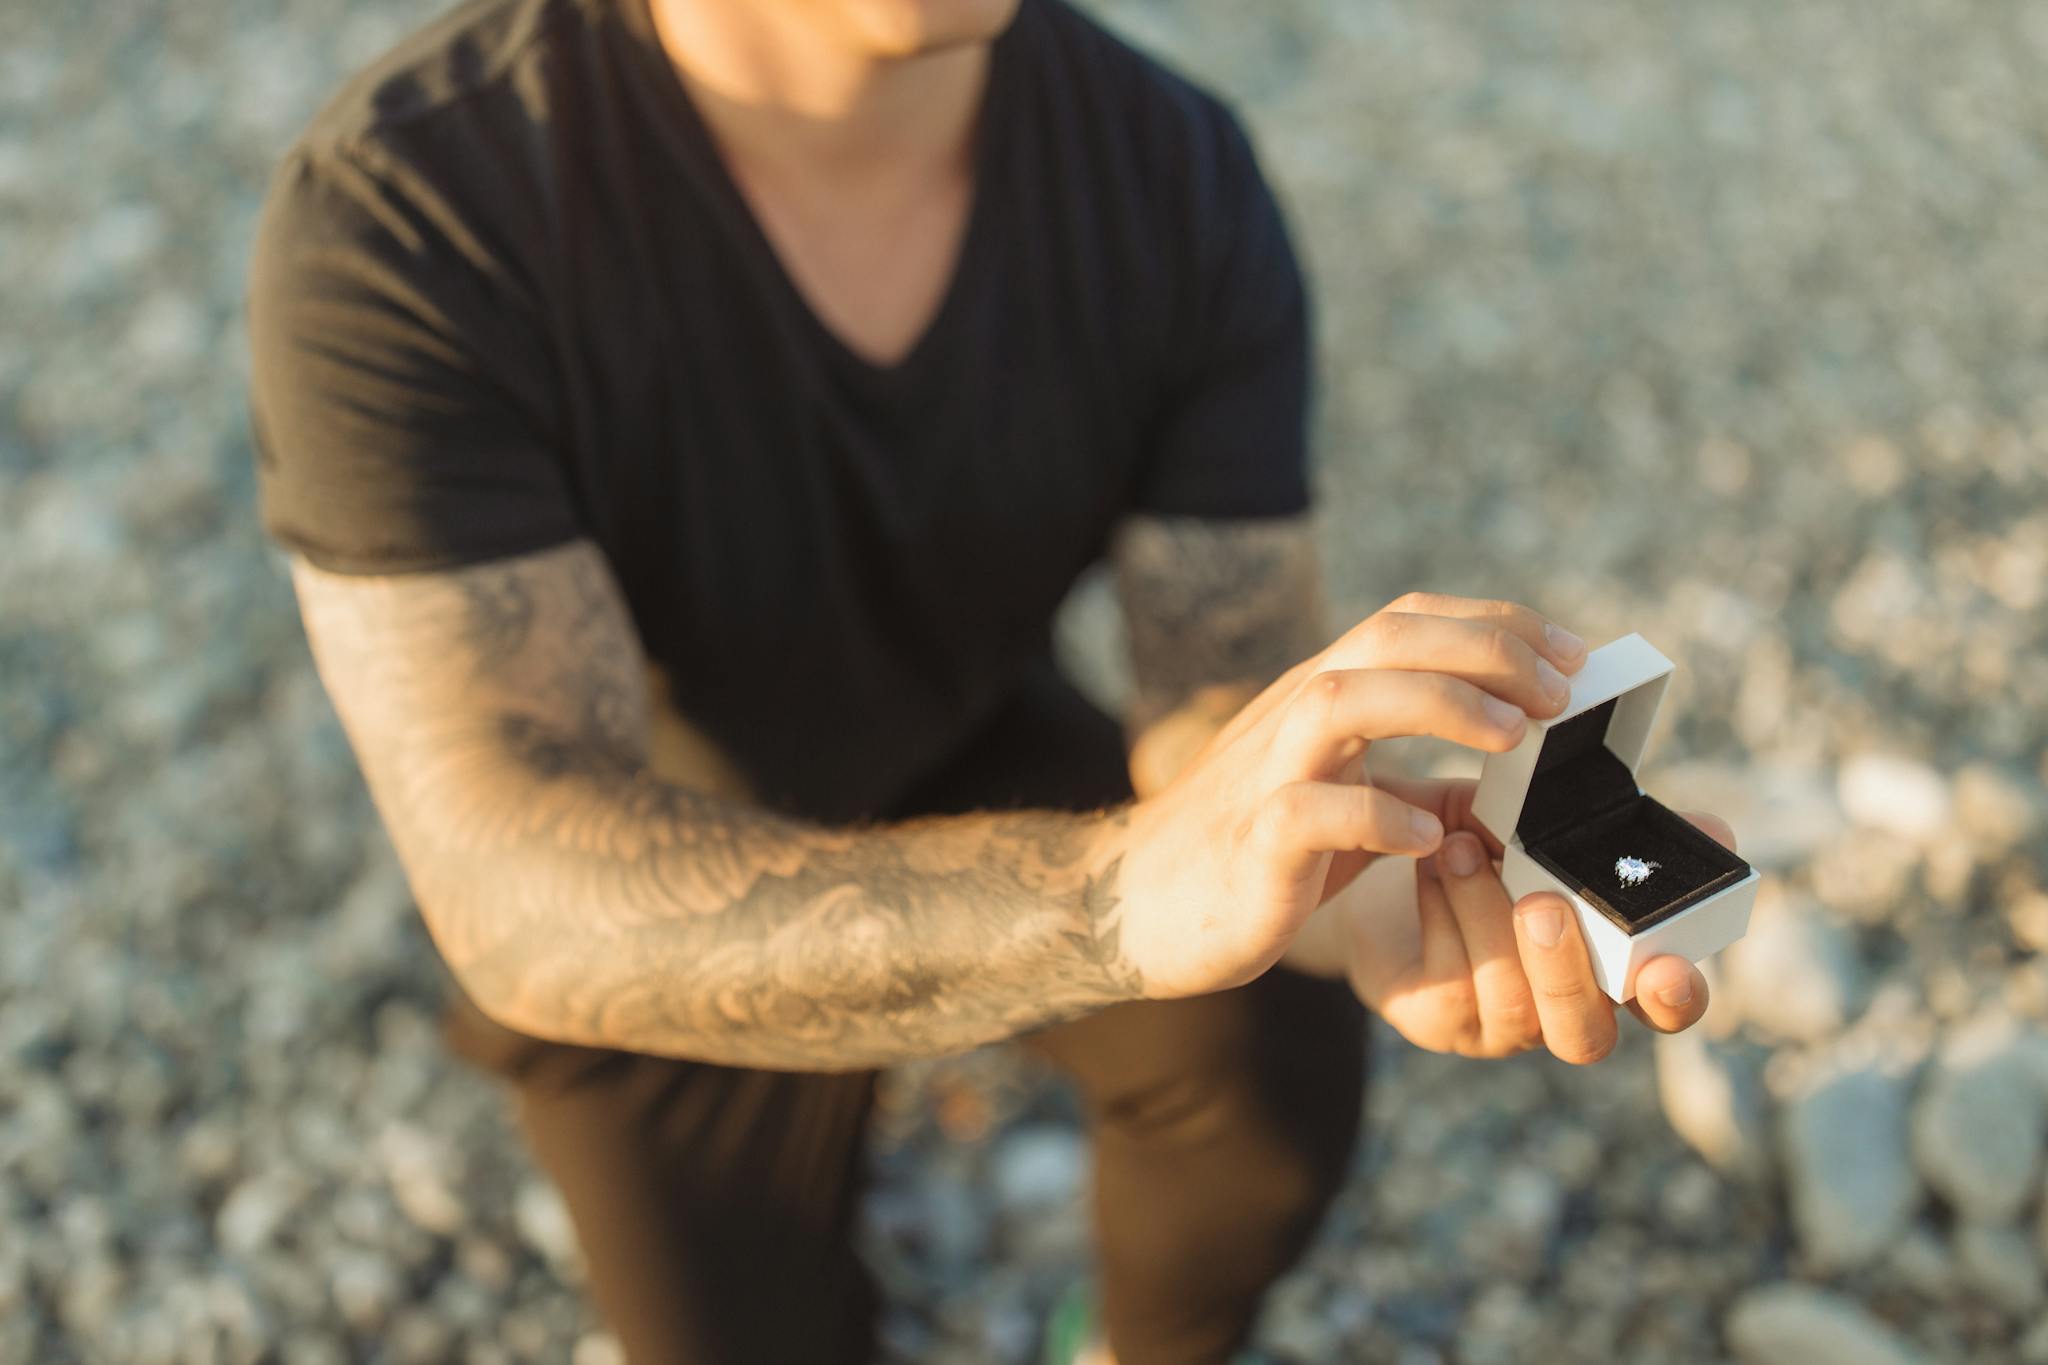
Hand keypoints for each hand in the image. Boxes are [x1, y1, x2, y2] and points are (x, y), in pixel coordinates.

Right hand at [1108, 592, 1588, 998]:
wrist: (1138, 906)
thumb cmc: (1256, 856)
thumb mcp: (1349, 806)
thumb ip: (1422, 787)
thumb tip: (1514, 789)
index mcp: (1321, 697)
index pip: (1408, 620)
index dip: (1494, 623)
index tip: (1572, 653)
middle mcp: (1292, 716)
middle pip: (1386, 638)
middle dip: (1485, 649)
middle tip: (1562, 689)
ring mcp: (1266, 774)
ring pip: (1343, 699)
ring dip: (1439, 703)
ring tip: (1514, 735)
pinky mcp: (1250, 843)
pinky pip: (1308, 811)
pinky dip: (1375, 816)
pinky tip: (1426, 838)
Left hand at [1343, 782, 1735, 1061]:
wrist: (1390, 869)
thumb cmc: (1490, 850)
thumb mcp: (1550, 835)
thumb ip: (1622, 840)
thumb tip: (1716, 830)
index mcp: (1610, 971)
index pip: (1664, 1007)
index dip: (1675, 997)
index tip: (1669, 966)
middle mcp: (1561, 1013)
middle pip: (1585, 1033)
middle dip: (1566, 970)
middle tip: (1542, 905)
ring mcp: (1499, 1027)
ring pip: (1510, 1001)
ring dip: (1485, 916)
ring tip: (1460, 848)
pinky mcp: (1437, 1020)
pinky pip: (1448, 982)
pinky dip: (1441, 912)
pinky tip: (1431, 865)